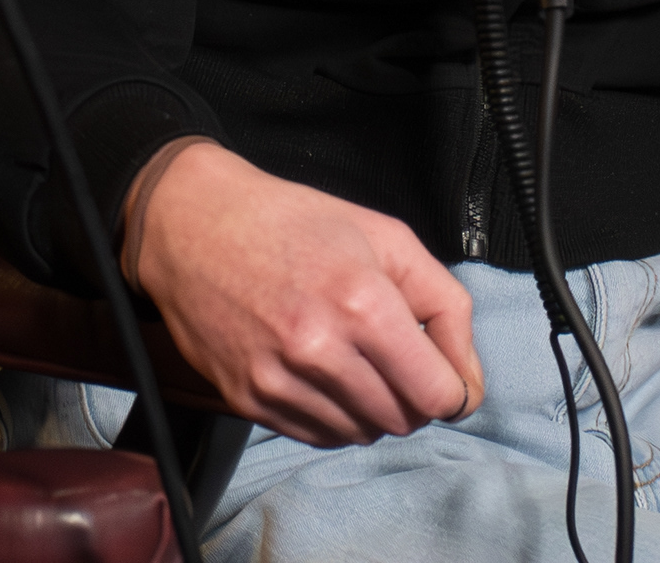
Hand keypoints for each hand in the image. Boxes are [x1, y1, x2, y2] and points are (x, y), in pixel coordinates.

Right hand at [119, 138, 484, 447]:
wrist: (193, 225)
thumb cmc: (291, 223)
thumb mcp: (387, 237)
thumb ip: (446, 305)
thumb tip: (466, 378)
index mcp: (362, 302)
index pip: (438, 394)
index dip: (453, 388)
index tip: (444, 374)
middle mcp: (319, 348)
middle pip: (403, 420)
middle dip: (412, 395)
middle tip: (394, 357)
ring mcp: (278, 379)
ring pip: (362, 434)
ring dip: (371, 407)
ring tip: (353, 358)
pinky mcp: (248, 399)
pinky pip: (317, 436)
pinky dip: (332, 414)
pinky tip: (322, 372)